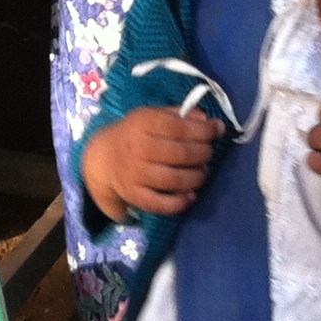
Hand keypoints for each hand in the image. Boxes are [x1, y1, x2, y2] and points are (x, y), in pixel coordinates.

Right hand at [82, 106, 222, 220]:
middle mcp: (137, 148)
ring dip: (197, 177)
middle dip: (204, 153)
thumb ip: (180, 116)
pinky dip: (180, 202)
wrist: (104, 158)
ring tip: (203, 172)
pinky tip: (191, 195)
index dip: (203, 130)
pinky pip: (161, 204)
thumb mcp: (152, 116)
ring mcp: (134, 174)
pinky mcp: (134, 196)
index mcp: (142, 123)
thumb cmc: (136, 134)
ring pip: (174, 180)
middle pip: (180, 153)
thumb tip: (209, 121)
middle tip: (209, 153)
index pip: (178, 127)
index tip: (216, 130)